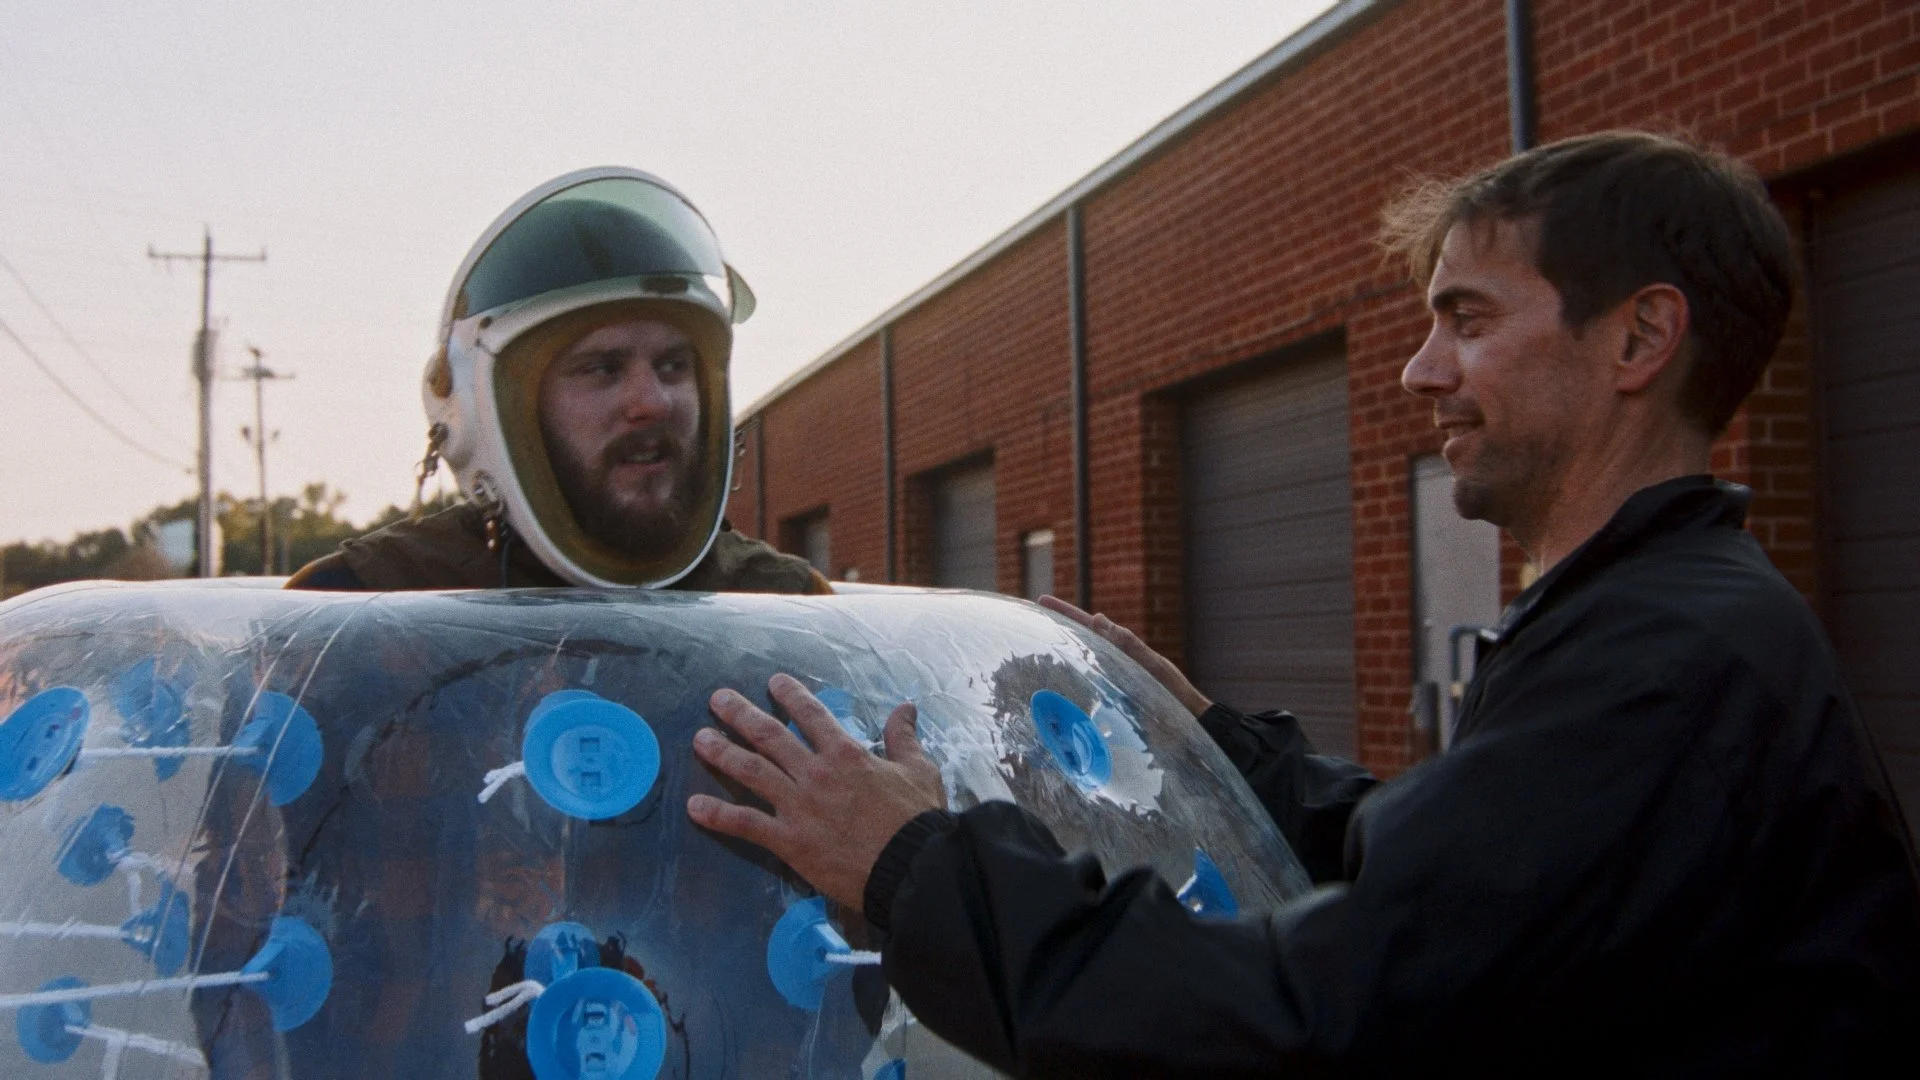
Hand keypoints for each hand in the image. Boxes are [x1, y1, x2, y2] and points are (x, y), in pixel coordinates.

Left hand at [687, 673, 946, 910]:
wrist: (910, 867)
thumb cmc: (917, 819)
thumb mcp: (919, 770)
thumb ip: (904, 738)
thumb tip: (906, 708)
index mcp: (846, 753)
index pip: (812, 714)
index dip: (791, 694)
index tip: (773, 682)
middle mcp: (815, 772)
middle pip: (769, 735)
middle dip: (740, 714)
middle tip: (717, 699)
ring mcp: (798, 806)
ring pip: (751, 771)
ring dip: (722, 753)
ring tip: (700, 739)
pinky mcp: (788, 840)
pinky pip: (746, 823)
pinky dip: (718, 815)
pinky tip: (694, 807)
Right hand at [1037, 595, 1212, 716]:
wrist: (1189, 727)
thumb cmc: (1175, 695)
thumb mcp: (1153, 666)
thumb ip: (1129, 645)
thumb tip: (1097, 617)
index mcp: (1122, 651)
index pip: (1088, 626)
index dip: (1065, 613)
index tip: (1043, 600)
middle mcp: (1112, 666)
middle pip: (1078, 645)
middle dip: (1054, 635)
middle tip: (1027, 626)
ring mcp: (1109, 686)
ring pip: (1077, 670)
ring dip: (1056, 665)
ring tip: (1031, 660)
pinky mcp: (1108, 708)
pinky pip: (1082, 697)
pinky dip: (1066, 695)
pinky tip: (1050, 701)